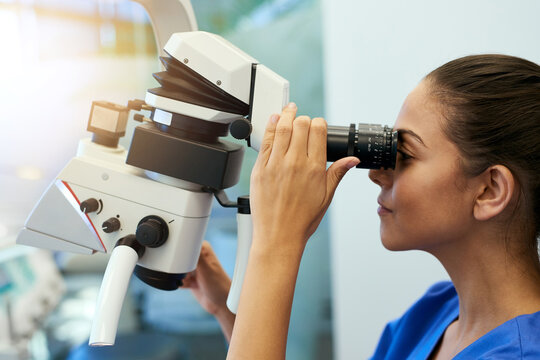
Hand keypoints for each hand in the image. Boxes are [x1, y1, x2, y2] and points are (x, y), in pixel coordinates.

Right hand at [181, 241, 235, 341]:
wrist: (220, 303)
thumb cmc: (219, 285)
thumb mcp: (206, 269)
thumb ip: (196, 256)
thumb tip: (186, 242)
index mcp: (202, 249)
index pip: (185, 243)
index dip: (181, 251)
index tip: (183, 261)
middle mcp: (196, 257)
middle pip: (178, 257)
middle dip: (179, 266)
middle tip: (188, 273)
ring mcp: (192, 268)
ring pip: (176, 268)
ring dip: (179, 276)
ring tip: (190, 280)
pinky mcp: (188, 278)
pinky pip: (176, 278)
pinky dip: (179, 283)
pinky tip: (190, 286)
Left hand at [249, 103, 359, 250]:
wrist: (278, 236)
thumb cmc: (302, 220)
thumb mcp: (326, 197)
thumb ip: (337, 173)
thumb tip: (352, 159)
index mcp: (314, 169)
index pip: (318, 131)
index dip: (319, 123)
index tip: (317, 125)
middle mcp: (295, 163)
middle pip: (300, 125)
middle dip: (304, 118)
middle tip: (303, 119)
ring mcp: (275, 165)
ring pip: (282, 129)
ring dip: (286, 115)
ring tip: (289, 110)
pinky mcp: (259, 169)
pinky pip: (265, 141)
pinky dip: (270, 127)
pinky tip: (274, 120)